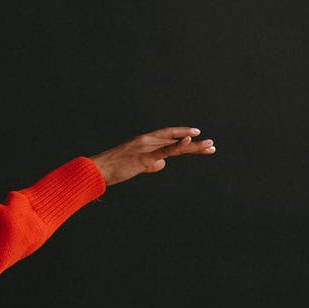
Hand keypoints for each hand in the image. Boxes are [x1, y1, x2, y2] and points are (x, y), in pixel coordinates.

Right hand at [89, 126, 214, 185]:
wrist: (96, 171)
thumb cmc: (113, 169)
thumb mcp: (134, 165)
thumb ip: (149, 163)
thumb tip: (163, 164)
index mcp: (143, 142)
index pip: (168, 137)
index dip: (183, 136)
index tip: (198, 137)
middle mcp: (146, 140)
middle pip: (175, 140)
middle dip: (194, 142)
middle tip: (212, 145)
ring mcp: (145, 148)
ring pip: (174, 145)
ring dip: (193, 145)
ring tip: (210, 145)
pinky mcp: (143, 157)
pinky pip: (164, 151)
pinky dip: (178, 145)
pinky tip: (189, 141)